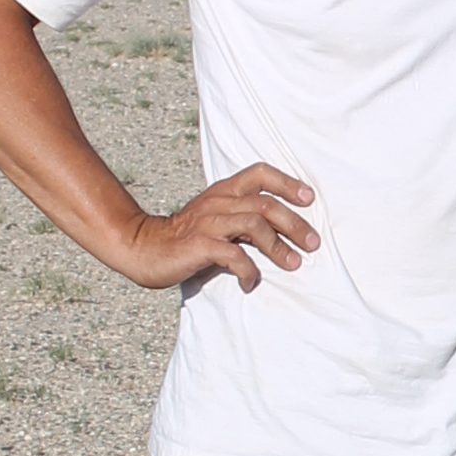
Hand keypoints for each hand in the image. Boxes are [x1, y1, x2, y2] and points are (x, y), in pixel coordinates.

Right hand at [111, 163, 319, 293]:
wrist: (142, 247)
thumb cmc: (184, 237)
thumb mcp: (215, 219)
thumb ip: (241, 217)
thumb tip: (283, 232)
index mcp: (223, 191)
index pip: (259, 173)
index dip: (287, 182)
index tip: (309, 199)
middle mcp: (218, 202)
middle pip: (266, 204)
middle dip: (295, 224)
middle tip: (313, 244)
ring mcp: (208, 223)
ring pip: (254, 224)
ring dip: (278, 247)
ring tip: (293, 264)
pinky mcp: (199, 245)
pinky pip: (234, 255)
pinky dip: (249, 270)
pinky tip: (251, 282)